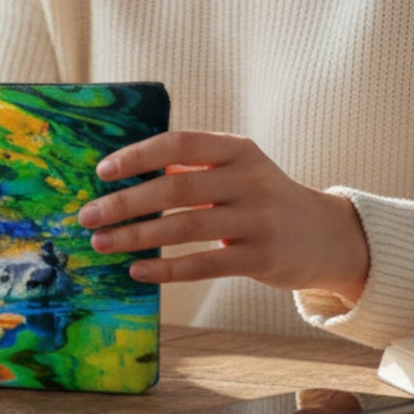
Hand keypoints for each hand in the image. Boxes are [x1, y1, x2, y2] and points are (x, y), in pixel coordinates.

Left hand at [76, 131, 369, 301]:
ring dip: (137, 237)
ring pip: (184, 229)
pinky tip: (137, 270)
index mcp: (238, 150)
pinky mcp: (262, 259)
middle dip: (125, 203)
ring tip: (101, 243)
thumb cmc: (260, 197)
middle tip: (87, 215)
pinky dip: (166, 269)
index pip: (180, 143)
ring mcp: (258, 221)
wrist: (325, 235)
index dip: (139, 155)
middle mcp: (250, 180)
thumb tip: (123, 174)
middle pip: (176, 189)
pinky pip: (204, 265)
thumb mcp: (235, 169)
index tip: (102, 171)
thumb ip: (190, 166)